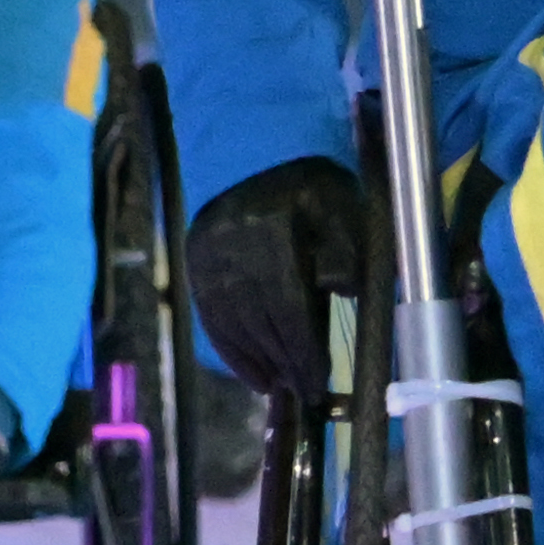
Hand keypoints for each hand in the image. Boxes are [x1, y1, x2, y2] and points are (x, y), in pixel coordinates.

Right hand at [184, 154, 372, 409]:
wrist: (259, 153)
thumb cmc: (313, 188)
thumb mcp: (341, 209)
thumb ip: (348, 253)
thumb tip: (346, 295)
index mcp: (272, 229)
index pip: (287, 305)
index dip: (303, 349)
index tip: (317, 381)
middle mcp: (233, 244)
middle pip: (260, 321)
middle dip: (284, 362)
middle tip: (304, 391)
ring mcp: (208, 255)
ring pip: (234, 324)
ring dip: (258, 362)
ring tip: (280, 385)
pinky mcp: (195, 262)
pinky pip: (212, 318)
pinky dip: (232, 351)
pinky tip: (253, 373)